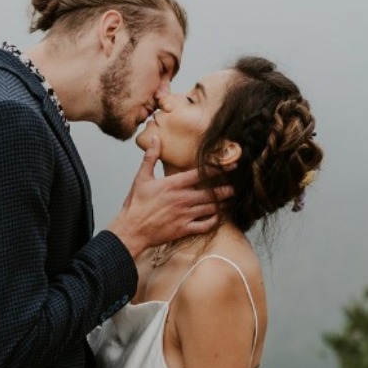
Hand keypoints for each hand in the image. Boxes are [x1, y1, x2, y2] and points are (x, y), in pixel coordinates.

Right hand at [106, 134, 232, 260]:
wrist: (131, 229)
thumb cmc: (135, 205)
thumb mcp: (141, 178)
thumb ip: (151, 157)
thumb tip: (157, 138)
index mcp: (173, 185)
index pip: (200, 174)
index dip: (217, 169)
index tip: (230, 166)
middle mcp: (181, 199)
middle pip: (210, 192)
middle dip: (225, 189)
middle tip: (235, 187)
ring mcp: (184, 215)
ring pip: (210, 208)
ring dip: (222, 204)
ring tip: (230, 201)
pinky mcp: (183, 229)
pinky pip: (204, 225)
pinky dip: (213, 221)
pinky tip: (217, 217)